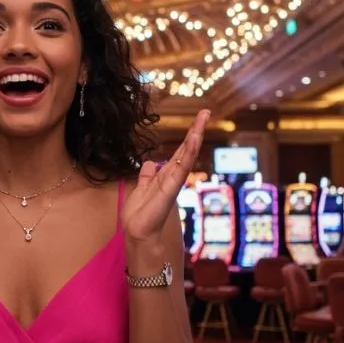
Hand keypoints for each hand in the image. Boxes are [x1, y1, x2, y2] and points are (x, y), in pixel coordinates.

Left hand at [122, 109, 209, 246]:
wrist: (137, 231)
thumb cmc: (140, 214)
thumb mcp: (141, 187)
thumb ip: (147, 175)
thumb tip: (149, 163)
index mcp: (166, 175)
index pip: (180, 152)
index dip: (188, 136)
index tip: (197, 120)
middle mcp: (173, 176)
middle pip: (186, 149)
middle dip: (195, 130)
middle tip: (206, 111)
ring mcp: (174, 181)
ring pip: (187, 155)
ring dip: (194, 136)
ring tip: (202, 119)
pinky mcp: (172, 188)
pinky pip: (182, 167)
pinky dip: (188, 153)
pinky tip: (193, 139)